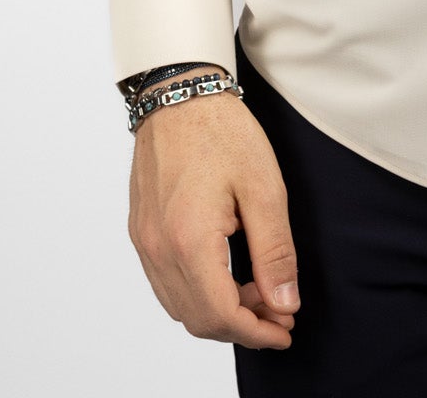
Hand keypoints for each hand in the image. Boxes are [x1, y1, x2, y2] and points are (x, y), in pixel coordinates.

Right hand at [127, 82, 300, 349]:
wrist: (180, 94)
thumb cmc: (222, 132)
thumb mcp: (264, 188)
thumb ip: (274, 252)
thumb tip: (284, 303)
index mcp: (190, 241)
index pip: (222, 315)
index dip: (257, 333)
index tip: (285, 331)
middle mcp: (159, 249)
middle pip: (198, 319)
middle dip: (242, 326)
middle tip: (278, 312)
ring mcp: (145, 242)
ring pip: (179, 305)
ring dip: (219, 311)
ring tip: (257, 290)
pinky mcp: (141, 231)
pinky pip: (166, 283)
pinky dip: (197, 292)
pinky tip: (227, 273)